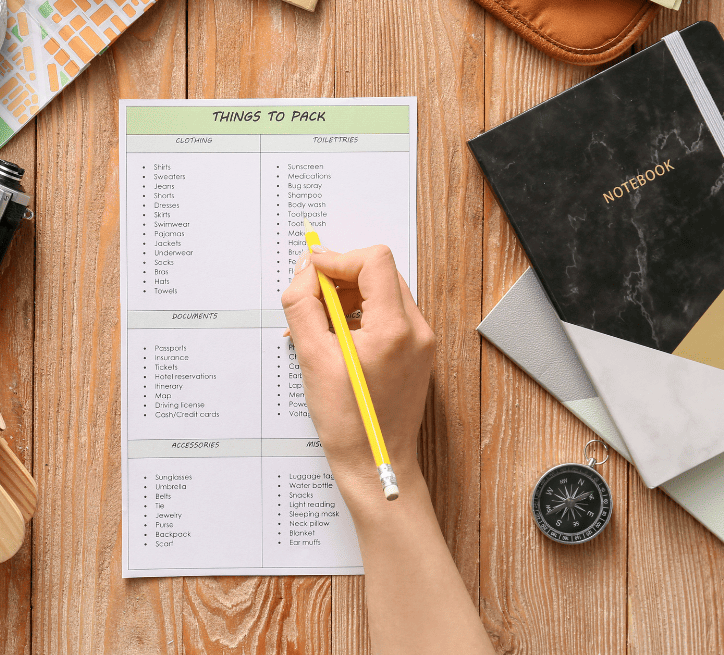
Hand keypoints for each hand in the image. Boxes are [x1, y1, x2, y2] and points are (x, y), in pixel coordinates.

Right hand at [281, 245, 434, 499]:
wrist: (375, 465)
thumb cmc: (348, 423)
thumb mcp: (312, 358)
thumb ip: (303, 305)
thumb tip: (304, 272)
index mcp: (395, 329)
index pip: (374, 261)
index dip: (337, 259)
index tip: (311, 271)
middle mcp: (416, 330)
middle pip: (379, 273)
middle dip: (340, 278)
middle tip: (309, 298)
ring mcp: (420, 342)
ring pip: (382, 292)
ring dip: (347, 297)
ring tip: (317, 324)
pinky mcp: (416, 353)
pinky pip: (387, 315)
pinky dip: (359, 315)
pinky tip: (335, 338)